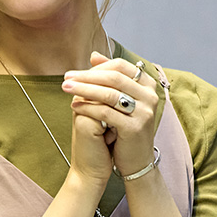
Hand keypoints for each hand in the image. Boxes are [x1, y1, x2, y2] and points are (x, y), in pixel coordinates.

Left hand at [62, 52, 158, 177]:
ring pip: (109, 93)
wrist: (136, 161)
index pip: (120, 66)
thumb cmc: (126, 129)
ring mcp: (145, 112)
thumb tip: (94, 55)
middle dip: (87, 76)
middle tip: (66, 77)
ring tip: (66, 88)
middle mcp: (150, 96)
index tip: (75, 71)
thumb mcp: (120, 100)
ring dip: (84, 89)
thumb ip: (110, 77)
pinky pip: (106, 112)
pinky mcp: (135, 127)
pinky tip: (74, 106)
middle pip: (114, 78)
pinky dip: (88, 108)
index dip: (96, 67)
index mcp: (148, 85)